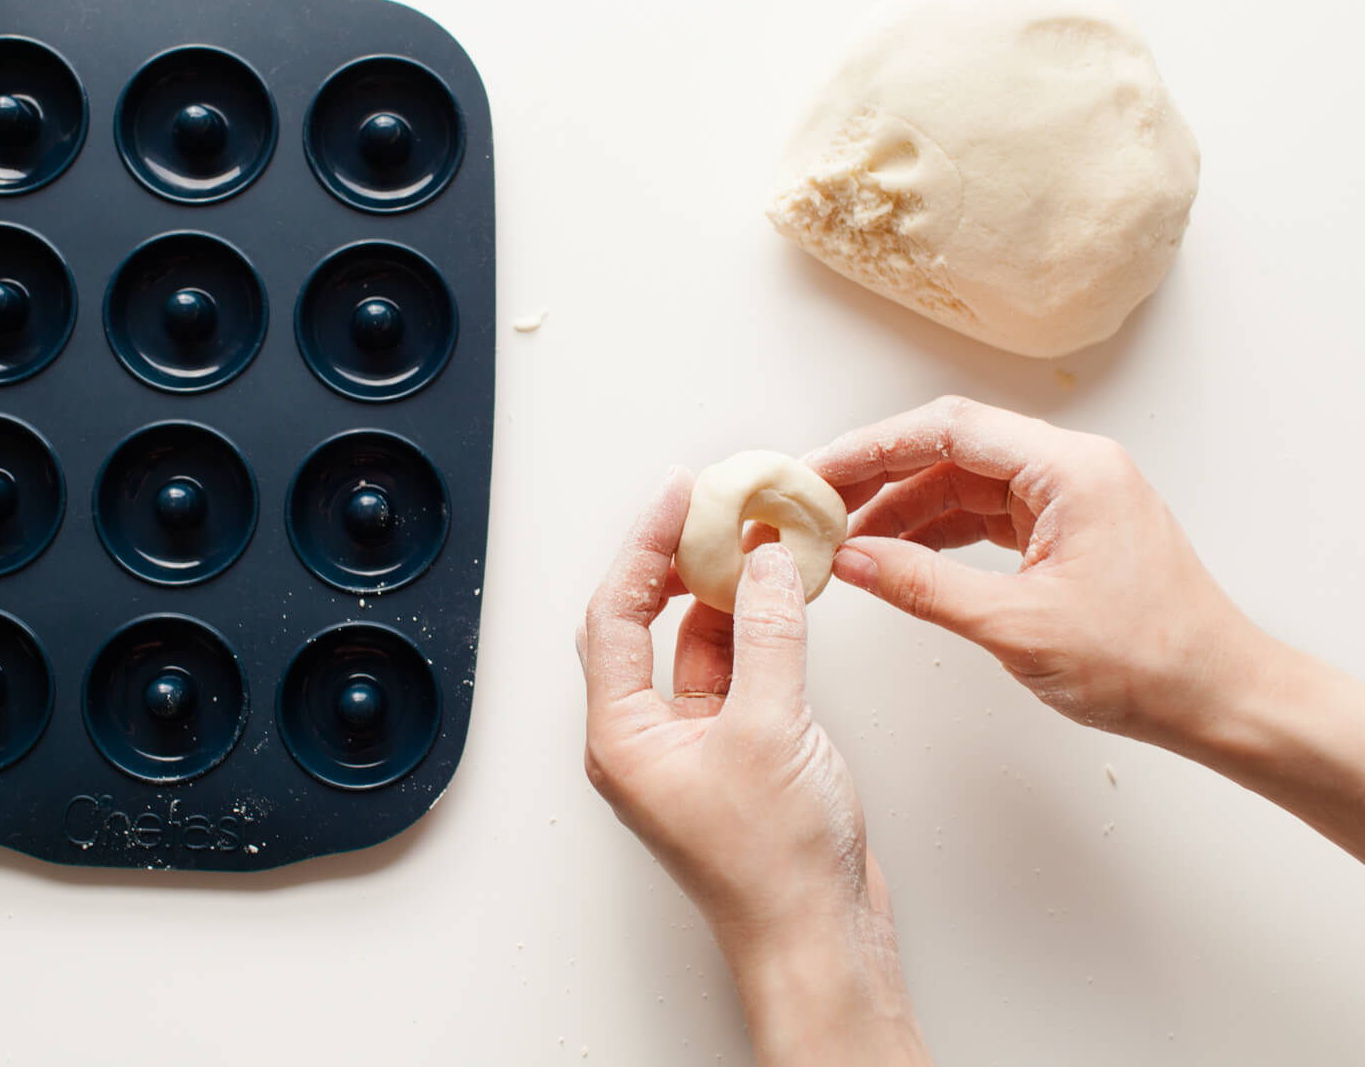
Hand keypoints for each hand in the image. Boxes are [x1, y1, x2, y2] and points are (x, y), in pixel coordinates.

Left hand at [578, 468, 928, 1064]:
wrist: (819, 941)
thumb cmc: (775, 869)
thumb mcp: (772, 730)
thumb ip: (768, 637)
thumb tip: (763, 564)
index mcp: (621, 736)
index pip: (615, 615)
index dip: (645, 545)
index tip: (680, 495)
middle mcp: (644, 739)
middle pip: (643, 623)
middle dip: (675, 562)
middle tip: (711, 507)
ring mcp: (690, 747)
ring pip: (693, 646)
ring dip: (722, 593)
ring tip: (754, 539)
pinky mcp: (735, 754)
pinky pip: (732, 673)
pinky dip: (754, 632)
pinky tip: (778, 597)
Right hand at [806, 395, 1258, 744]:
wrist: (1222, 700)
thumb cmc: (1148, 661)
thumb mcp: (1016, 626)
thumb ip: (922, 586)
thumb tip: (850, 559)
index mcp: (1071, 469)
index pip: (948, 429)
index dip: (871, 448)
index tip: (817, 472)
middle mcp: (1073, 468)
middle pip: (952, 447)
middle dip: (878, 474)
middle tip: (816, 502)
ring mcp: (1071, 498)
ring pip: (964, 481)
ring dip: (903, 507)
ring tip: (842, 536)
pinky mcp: (1068, 531)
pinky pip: (986, 514)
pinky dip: (936, 531)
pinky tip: (894, 555)